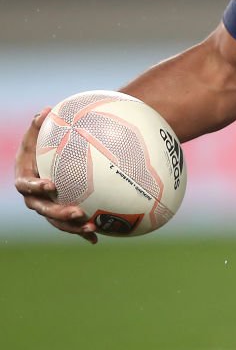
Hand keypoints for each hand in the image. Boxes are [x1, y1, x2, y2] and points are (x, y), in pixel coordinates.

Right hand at [14, 108, 98, 243]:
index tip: (50, 185)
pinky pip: (68, 225)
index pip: (26, 185)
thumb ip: (38, 123)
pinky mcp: (57, 213)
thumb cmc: (40, 142)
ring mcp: (45, 207)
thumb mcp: (36, 132)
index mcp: (24, 178)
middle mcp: (33, 197)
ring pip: (56, 221)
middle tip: (76, 212)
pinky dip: (81, 232)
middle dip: (58, 213)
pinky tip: (96, 237)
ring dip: (72, 227)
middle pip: (43, 209)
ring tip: (92, 227)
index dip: (36, 187)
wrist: (43, 158)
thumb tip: (45, 111)